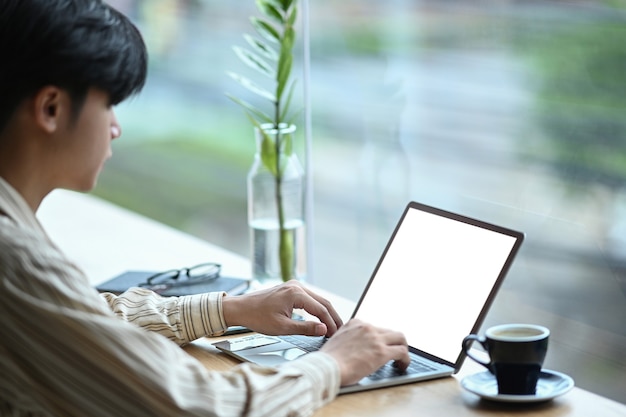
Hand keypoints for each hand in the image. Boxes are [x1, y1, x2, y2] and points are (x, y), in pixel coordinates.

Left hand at [222, 281, 342, 336]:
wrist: (240, 308)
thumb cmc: (257, 317)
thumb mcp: (282, 327)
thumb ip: (305, 328)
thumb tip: (324, 329)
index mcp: (296, 293)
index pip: (321, 309)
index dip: (331, 323)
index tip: (336, 335)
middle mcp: (297, 286)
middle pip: (323, 301)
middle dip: (332, 317)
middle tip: (340, 331)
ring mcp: (294, 286)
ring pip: (317, 299)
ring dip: (326, 313)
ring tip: (333, 327)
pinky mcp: (291, 289)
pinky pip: (310, 298)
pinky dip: (317, 309)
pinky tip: (321, 319)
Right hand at [320, 319, 409, 385]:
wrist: (326, 367)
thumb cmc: (327, 360)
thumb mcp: (337, 342)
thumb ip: (348, 341)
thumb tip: (355, 350)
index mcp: (354, 323)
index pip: (374, 327)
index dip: (379, 338)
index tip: (379, 346)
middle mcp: (366, 327)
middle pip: (388, 331)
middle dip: (392, 342)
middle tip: (393, 352)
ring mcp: (375, 338)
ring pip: (400, 337)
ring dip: (403, 348)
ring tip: (401, 359)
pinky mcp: (382, 352)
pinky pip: (402, 352)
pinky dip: (405, 359)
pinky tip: (402, 366)